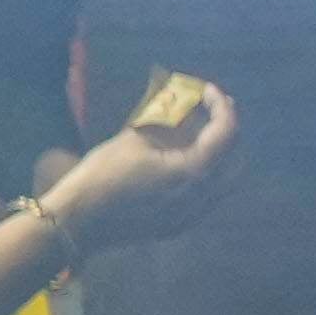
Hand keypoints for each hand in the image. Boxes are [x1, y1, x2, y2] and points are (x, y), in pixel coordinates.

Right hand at [42, 75, 240, 260]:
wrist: (78, 222)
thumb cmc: (102, 175)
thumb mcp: (133, 139)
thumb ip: (164, 121)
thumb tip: (179, 102)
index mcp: (193, 171)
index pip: (226, 132)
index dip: (221, 105)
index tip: (206, 89)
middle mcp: (202, 196)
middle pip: (236, 158)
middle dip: (227, 131)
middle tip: (211, 111)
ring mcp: (192, 215)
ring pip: (225, 181)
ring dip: (219, 155)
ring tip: (199, 136)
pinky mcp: (179, 225)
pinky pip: (207, 196)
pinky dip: (206, 174)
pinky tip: (184, 163)